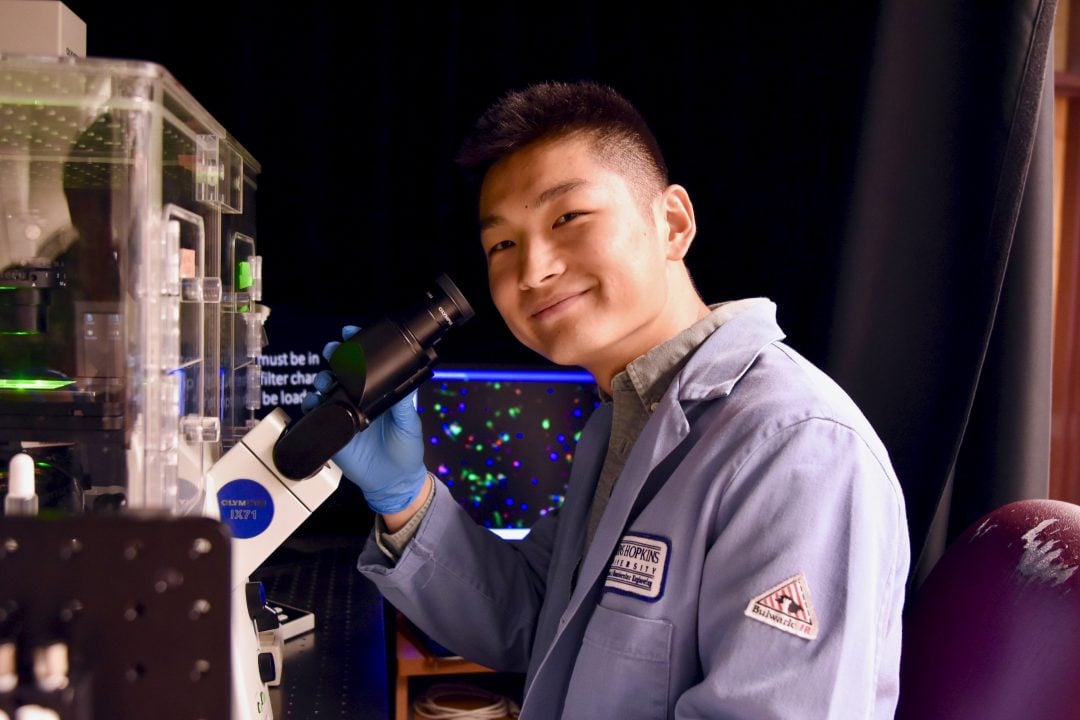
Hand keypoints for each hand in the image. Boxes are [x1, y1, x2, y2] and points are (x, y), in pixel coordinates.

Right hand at [302, 326, 427, 514]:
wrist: (392, 482)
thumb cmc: (405, 451)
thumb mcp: (409, 425)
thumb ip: (404, 405)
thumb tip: (402, 379)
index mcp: (378, 393)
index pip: (365, 365)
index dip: (356, 347)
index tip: (350, 333)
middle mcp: (358, 399)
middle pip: (340, 371)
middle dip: (333, 357)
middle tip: (332, 351)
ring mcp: (343, 414)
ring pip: (325, 388)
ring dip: (321, 379)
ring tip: (324, 381)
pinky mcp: (331, 430)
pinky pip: (315, 414)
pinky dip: (311, 405)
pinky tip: (313, 402)